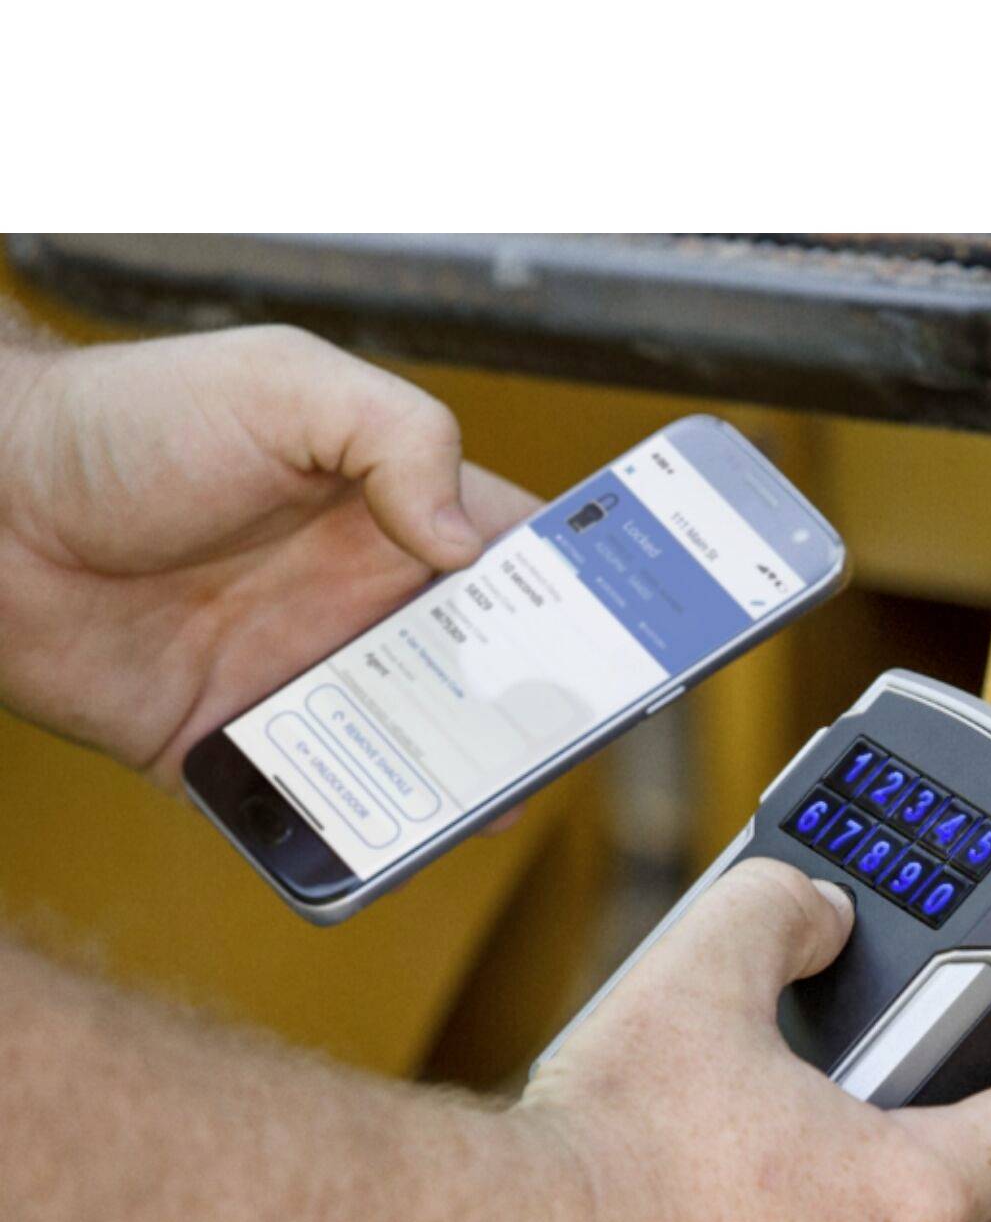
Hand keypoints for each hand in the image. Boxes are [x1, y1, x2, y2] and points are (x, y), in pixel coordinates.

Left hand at [0, 325, 538, 786]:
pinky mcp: (239, 744)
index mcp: (393, 512)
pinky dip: (360, 826)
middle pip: (487, 670)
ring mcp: (306, 676)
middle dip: (539, 705)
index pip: (520, 559)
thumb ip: (399, 437)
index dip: (586, 595)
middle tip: (574, 731)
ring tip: (497, 798)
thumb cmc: (122, 423)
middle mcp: (362, 601)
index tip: (638, 636)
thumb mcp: (284, 384)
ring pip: (417, 747)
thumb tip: (469, 545)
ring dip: (463, 778)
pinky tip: (396, 837)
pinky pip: (317, 799)